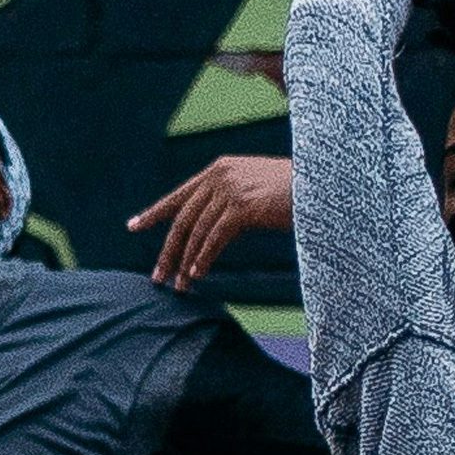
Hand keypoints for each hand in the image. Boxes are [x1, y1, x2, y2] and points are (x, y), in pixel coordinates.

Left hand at [126, 155, 291, 290]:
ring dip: (185, 263)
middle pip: (182, 219)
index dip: (154, 213)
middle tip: (157, 277)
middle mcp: (220, 176)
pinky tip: (197, 275)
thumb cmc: (295, 190)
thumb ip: (230, 200)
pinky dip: (203, 259)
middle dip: (168, 251)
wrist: (322, 184)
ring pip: (196, 232)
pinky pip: (214, 239)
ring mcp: (230, 190)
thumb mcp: (255, 188)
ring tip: (180, 286)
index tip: (133, 227)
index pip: (179, 196)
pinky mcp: (241, 207)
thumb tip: (211, 228)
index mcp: (220, 169)